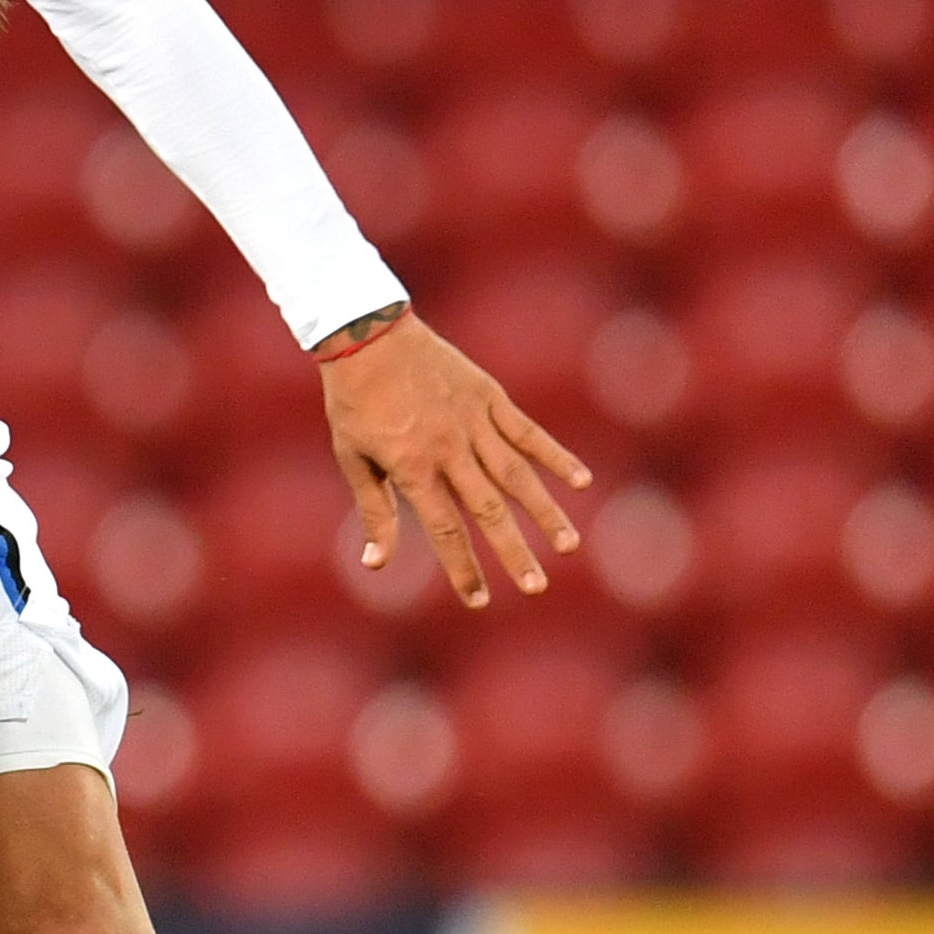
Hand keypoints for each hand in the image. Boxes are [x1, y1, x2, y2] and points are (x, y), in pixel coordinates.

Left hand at [319, 306, 593, 608]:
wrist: (366, 333)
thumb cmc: (354, 401)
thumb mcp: (352, 458)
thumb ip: (374, 513)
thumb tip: (375, 566)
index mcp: (411, 467)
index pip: (443, 529)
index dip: (462, 567)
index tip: (479, 600)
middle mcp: (448, 448)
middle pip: (488, 509)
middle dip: (513, 551)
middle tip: (536, 587)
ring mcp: (473, 421)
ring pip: (517, 474)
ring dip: (545, 512)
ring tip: (569, 546)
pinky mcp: (488, 396)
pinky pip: (528, 431)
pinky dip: (555, 455)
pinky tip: (581, 481)